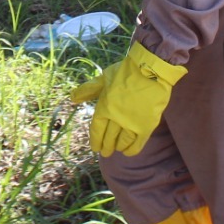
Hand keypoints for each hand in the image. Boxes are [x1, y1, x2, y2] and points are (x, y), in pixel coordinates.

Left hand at [69, 41, 186, 156]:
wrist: (151, 70)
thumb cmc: (125, 72)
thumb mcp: (104, 79)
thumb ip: (88, 90)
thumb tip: (73, 98)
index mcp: (104, 107)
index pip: (97, 130)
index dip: (95, 140)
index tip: (95, 147)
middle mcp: (116, 118)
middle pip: (109, 138)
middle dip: (106, 147)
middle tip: (105, 152)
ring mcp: (132, 124)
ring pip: (122, 142)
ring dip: (118, 147)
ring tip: (116, 149)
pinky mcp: (146, 126)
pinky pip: (137, 143)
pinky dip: (132, 149)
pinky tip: (128, 151)